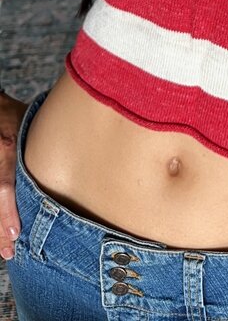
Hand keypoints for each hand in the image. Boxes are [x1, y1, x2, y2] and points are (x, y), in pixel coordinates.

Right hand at [0, 91, 27, 260]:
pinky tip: (2, 236)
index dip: (7, 211)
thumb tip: (80, 157)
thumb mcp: (29, 124)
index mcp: (6, 148)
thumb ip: (42, 145)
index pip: (3, 185)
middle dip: (1, 229)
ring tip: (7, 250)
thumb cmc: (15, 117)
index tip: (16, 233)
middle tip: (12, 250)